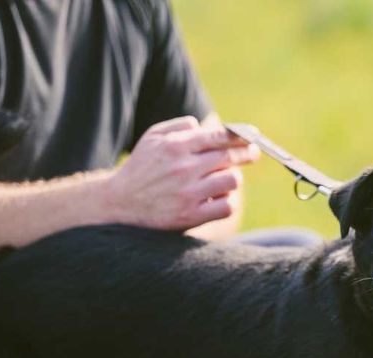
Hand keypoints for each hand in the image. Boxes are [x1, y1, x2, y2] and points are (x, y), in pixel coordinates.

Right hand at [104, 116, 258, 230]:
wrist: (119, 204)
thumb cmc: (139, 169)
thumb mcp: (151, 138)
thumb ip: (178, 127)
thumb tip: (203, 126)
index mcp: (176, 146)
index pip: (219, 136)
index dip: (241, 136)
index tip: (252, 137)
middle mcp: (184, 167)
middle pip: (230, 157)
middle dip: (246, 154)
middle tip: (253, 153)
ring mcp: (188, 193)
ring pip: (232, 181)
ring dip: (232, 180)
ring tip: (225, 180)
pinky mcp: (191, 216)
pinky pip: (226, 206)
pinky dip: (226, 203)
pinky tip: (217, 200)